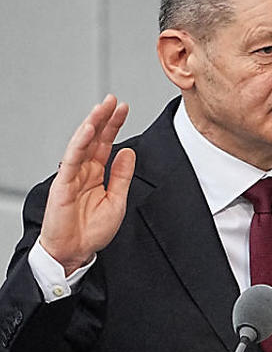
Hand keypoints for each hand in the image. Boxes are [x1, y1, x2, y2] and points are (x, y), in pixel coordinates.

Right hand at [39, 94, 136, 274]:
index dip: (114, 126)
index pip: (106, 144)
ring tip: (102, 108)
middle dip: (104, 118)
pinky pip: (71, 160)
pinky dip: (80, 144)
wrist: (76, 252)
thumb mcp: (117, 200)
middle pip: (94, 139)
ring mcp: (72, 176)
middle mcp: (83, 171)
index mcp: (96, 174)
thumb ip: (122, 176)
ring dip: (92, 125)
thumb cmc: (92, 231)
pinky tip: (88, 130)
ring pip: (82, 144)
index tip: (124, 109)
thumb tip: (128, 152)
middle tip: (114, 100)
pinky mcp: (63, 184)